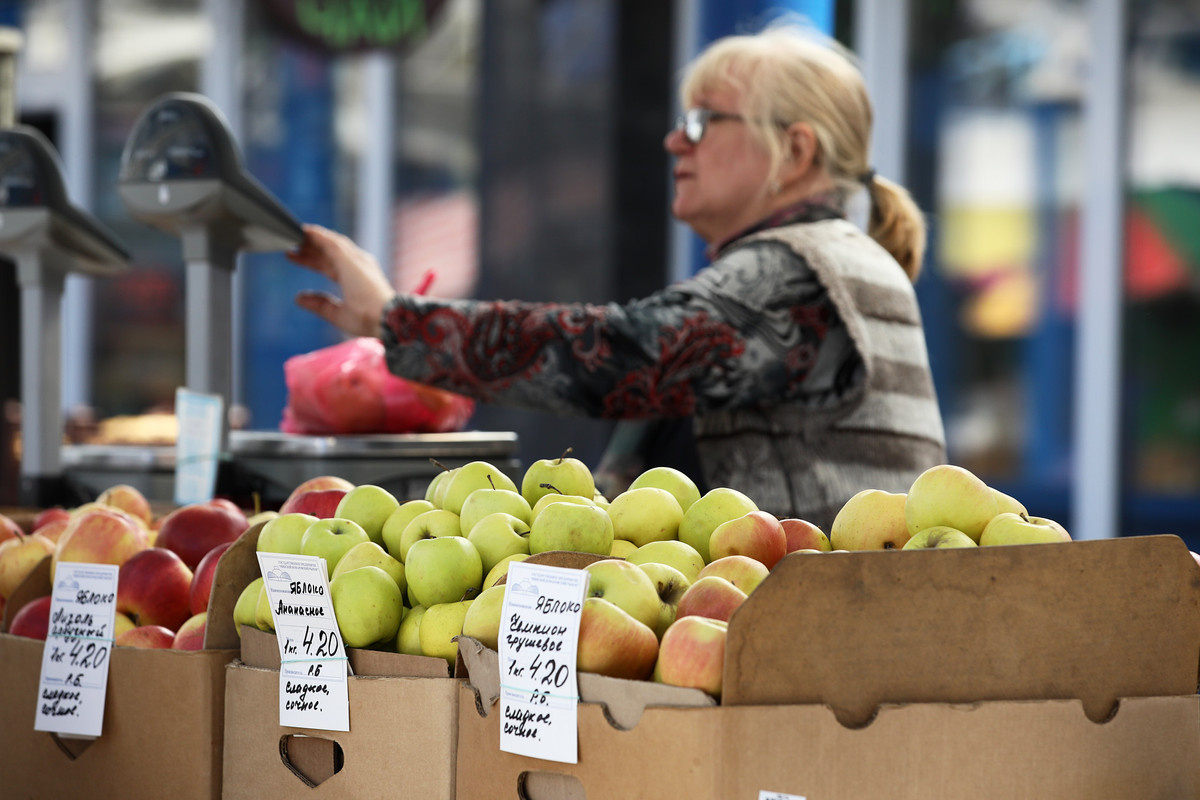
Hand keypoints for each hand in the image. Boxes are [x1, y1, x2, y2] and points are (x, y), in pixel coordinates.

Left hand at [287, 223, 396, 337]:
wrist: (386, 318)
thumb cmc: (369, 320)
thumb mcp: (337, 313)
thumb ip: (319, 304)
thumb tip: (299, 298)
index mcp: (356, 279)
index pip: (329, 265)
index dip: (312, 262)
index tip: (296, 258)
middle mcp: (358, 266)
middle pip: (328, 253)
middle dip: (310, 248)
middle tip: (291, 245)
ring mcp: (356, 260)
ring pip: (331, 243)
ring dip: (313, 237)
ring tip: (296, 232)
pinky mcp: (351, 259)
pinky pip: (331, 242)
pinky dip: (319, 235)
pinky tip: (306, 230)